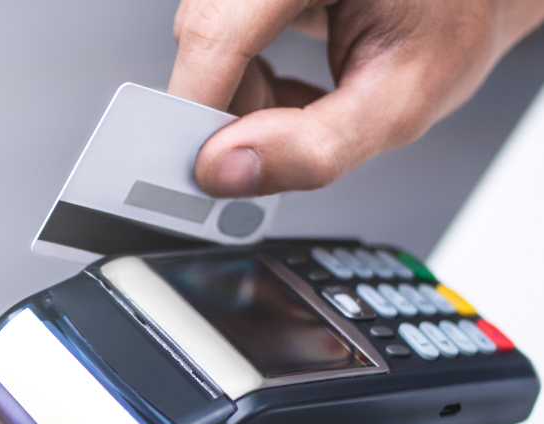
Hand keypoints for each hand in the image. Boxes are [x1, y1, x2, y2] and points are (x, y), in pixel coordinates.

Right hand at [168, 0, 543, 196]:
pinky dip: (239, 74)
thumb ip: (315, 148)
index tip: (201, 168)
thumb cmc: (448, 27)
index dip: (199, 106)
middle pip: (204, 33)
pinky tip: (286, 83)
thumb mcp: (399, 103)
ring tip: (298, 105)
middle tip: (276, 141)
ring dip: (234, 92)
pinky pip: (213, 31)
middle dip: (226, 106)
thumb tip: (226, 171)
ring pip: (201, 36)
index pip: (218, 30)